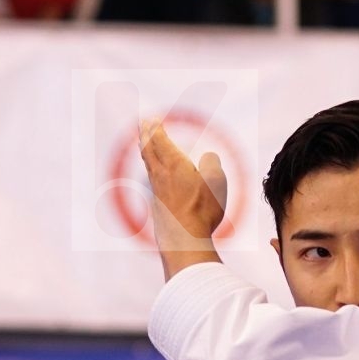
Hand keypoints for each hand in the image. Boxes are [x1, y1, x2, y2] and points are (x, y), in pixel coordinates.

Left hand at [138, 120, 226, 273]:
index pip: (160, 140)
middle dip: (145, 135)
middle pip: (149, 150)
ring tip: (144, 144)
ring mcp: (156, 192)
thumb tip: (207, 157)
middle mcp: (161, 175)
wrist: (184, 241)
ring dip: (146, 151)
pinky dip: (151, 170)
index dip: (155, 128)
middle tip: (142, 124)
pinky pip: (152, 181)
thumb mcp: (216, 182)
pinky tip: (153, 175)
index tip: (152, 119)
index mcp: (174, 164)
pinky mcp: (157, 206)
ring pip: (148, 165)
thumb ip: (212, 163)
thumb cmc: (202, 210)